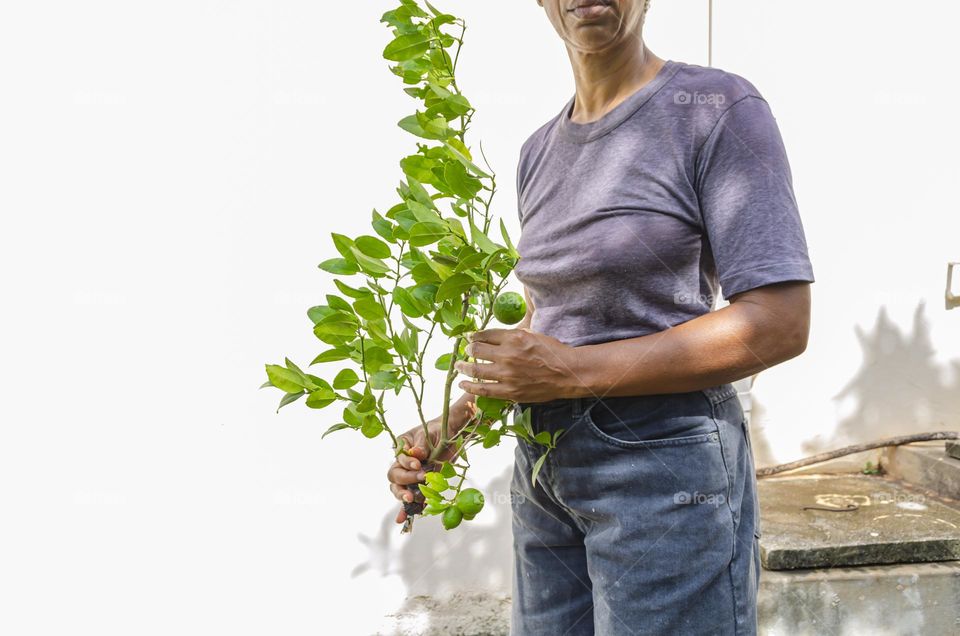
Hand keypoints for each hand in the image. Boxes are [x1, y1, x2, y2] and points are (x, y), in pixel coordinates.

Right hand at [387, 405, 473, 524]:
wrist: (452, 434)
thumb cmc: (439, 429)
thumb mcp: (429, 433)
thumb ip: (422, 445)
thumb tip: (415, 453)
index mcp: (402, 448)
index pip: (399, 460)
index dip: (407, 464)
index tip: (419, 464)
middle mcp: (403, 463)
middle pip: (395, 477)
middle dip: (406, 480)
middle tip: (421, 479)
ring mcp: (412, 475)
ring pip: (399, 489)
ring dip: (403, 496)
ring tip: (410, 500)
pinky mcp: (421, 485)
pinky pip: (412, 498)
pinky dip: (407, 510)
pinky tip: (402, 519)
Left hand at [455, 328, 580, 402]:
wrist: (567, 373)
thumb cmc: (552, 352)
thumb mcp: (532, 334)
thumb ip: (512, 335)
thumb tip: (493, 335)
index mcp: (514, 337)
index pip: (485, 334)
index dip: (475, 336)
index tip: (471, 338)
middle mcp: (508, 355)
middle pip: (477, 350)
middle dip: (469, 349)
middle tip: (466, 351)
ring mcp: (508, 374)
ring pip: (476, 369)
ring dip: (464, 367)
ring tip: (458, 366)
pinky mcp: (510, 391)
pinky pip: (484, 389)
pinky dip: (470, 386)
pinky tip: (463, 384)